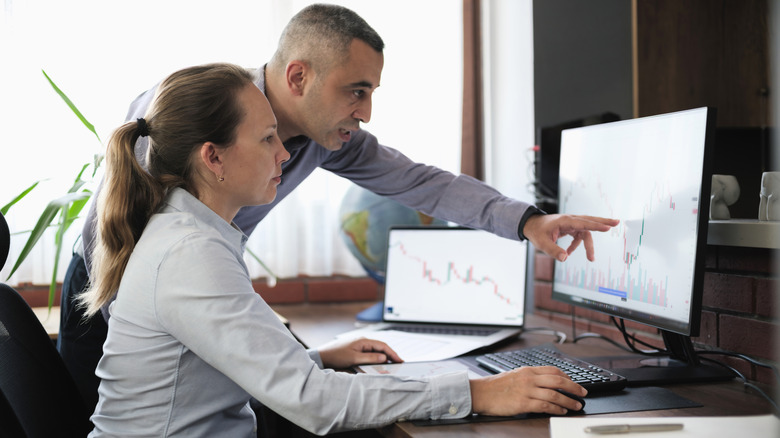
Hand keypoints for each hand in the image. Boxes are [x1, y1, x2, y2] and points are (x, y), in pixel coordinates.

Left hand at [317, 337, 402, 368]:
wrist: (322, 356)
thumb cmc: (336, 355)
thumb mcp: (354, 358)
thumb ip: (370, 358)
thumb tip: (384, 357)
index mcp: (364, 341)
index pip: (382, 346)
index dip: (392, 353)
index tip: (400, 360)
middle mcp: (363, 341)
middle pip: (380, 348)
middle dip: (390, 355)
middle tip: (399, 363)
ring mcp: (359, 345)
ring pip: (375, 351)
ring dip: (383, 357)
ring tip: (391, 365)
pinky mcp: (356, 350)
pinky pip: (369, 353)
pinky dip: (376, 358)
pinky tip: (378, 364)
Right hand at [469, 366, 586, 415]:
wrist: (480, 393)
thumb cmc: (495, 386)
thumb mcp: (514, 375)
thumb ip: (529, 377)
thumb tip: (544, 383)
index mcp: (527, 370)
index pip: (553, 370)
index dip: (567, 377)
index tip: (574, 382)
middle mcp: (529, 378)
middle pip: (558, 380)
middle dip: (574, 387)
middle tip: (583, 393)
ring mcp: (527, 390)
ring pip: (555, 394)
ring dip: (569, 401)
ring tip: (576, 405)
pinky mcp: (523, 403)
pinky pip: (545, 405)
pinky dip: (557, 408)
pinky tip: (562, 411)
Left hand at [523, 214, 618, 261]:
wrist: (531, 226)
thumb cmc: (536, 232)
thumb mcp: (542, 243)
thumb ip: (553, 251)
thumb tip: (565, 258)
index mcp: (565, 221)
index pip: (583, 223)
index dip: (596, 226)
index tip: (608, 227)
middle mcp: (570, 220)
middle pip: (590, 220)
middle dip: (603, 222)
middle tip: (617, 223)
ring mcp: (571, 223)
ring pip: (586, 230)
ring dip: (588, 245)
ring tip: (591, 258)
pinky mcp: (570, 228)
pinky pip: (578, 236)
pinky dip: (576, 245)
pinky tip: (568, 252)